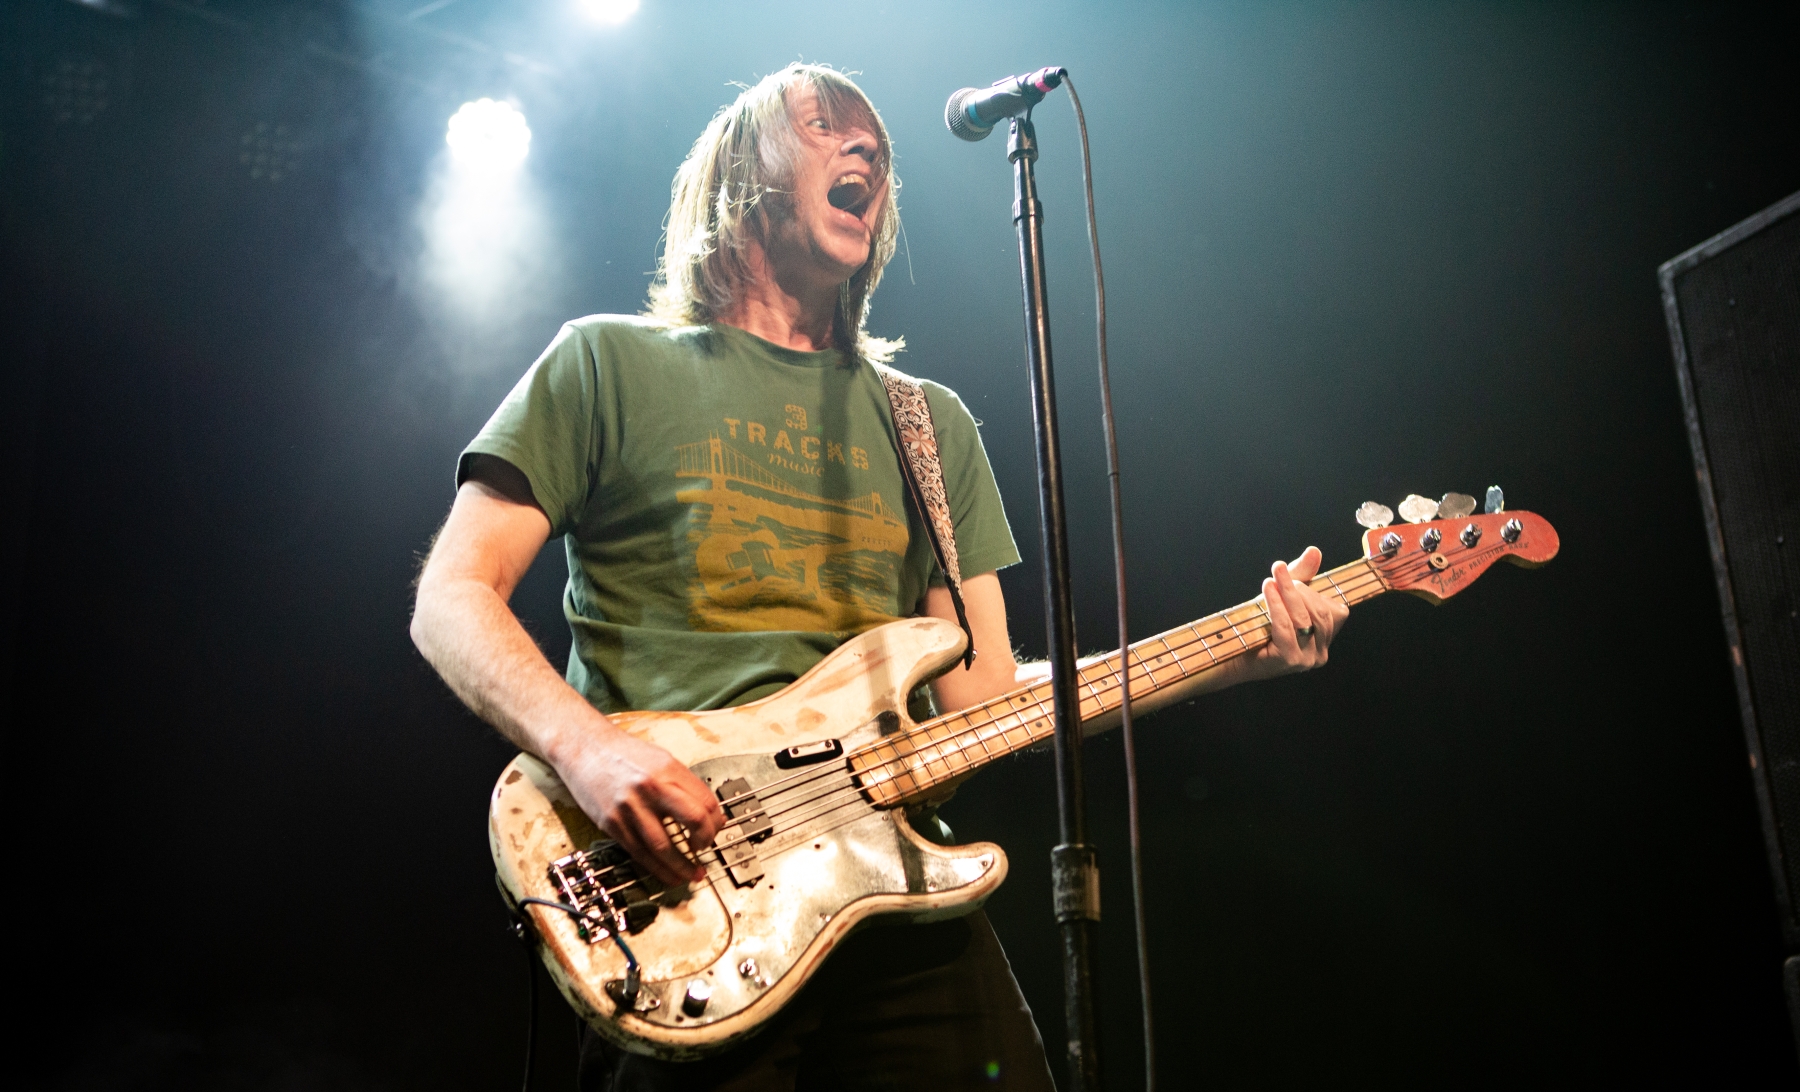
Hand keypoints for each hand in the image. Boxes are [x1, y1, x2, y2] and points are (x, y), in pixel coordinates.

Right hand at [552, 724, 724, 885]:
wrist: (585, 748)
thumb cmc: (624, 754)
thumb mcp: (661, 760)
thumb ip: (682, 784)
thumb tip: (706, 813)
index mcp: (668, 770)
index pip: (705, 801)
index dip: (715, 821)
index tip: (715, 830)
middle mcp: (651, 788)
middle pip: (693, 820)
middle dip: (705, 841)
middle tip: (706, 850)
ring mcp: (630, 807)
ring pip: (664, 846)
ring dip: (682, 866)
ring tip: (691, 874)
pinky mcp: (612, 823)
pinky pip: (639, 852)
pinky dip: (657, 868)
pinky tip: (668, 874)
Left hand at [1242, 546, 1348, 681]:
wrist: (1233, 655)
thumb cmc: (1259, 626)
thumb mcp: (1283, 597)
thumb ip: (1302, 574)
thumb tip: (1314, 551)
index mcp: (1325, 639)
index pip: (1336, 611)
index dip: (1315, 592)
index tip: (1293, 576)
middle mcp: (1321, 653)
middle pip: (1320, 613)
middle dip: (1299, 590)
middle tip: (1279, 573)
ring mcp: (1307, 660)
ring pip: (1304, 619)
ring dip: (1287, 593)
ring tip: (1272, 579)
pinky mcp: (1290, 660)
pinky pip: (1286, 627)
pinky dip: (1276, 605)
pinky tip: (1268, 590)